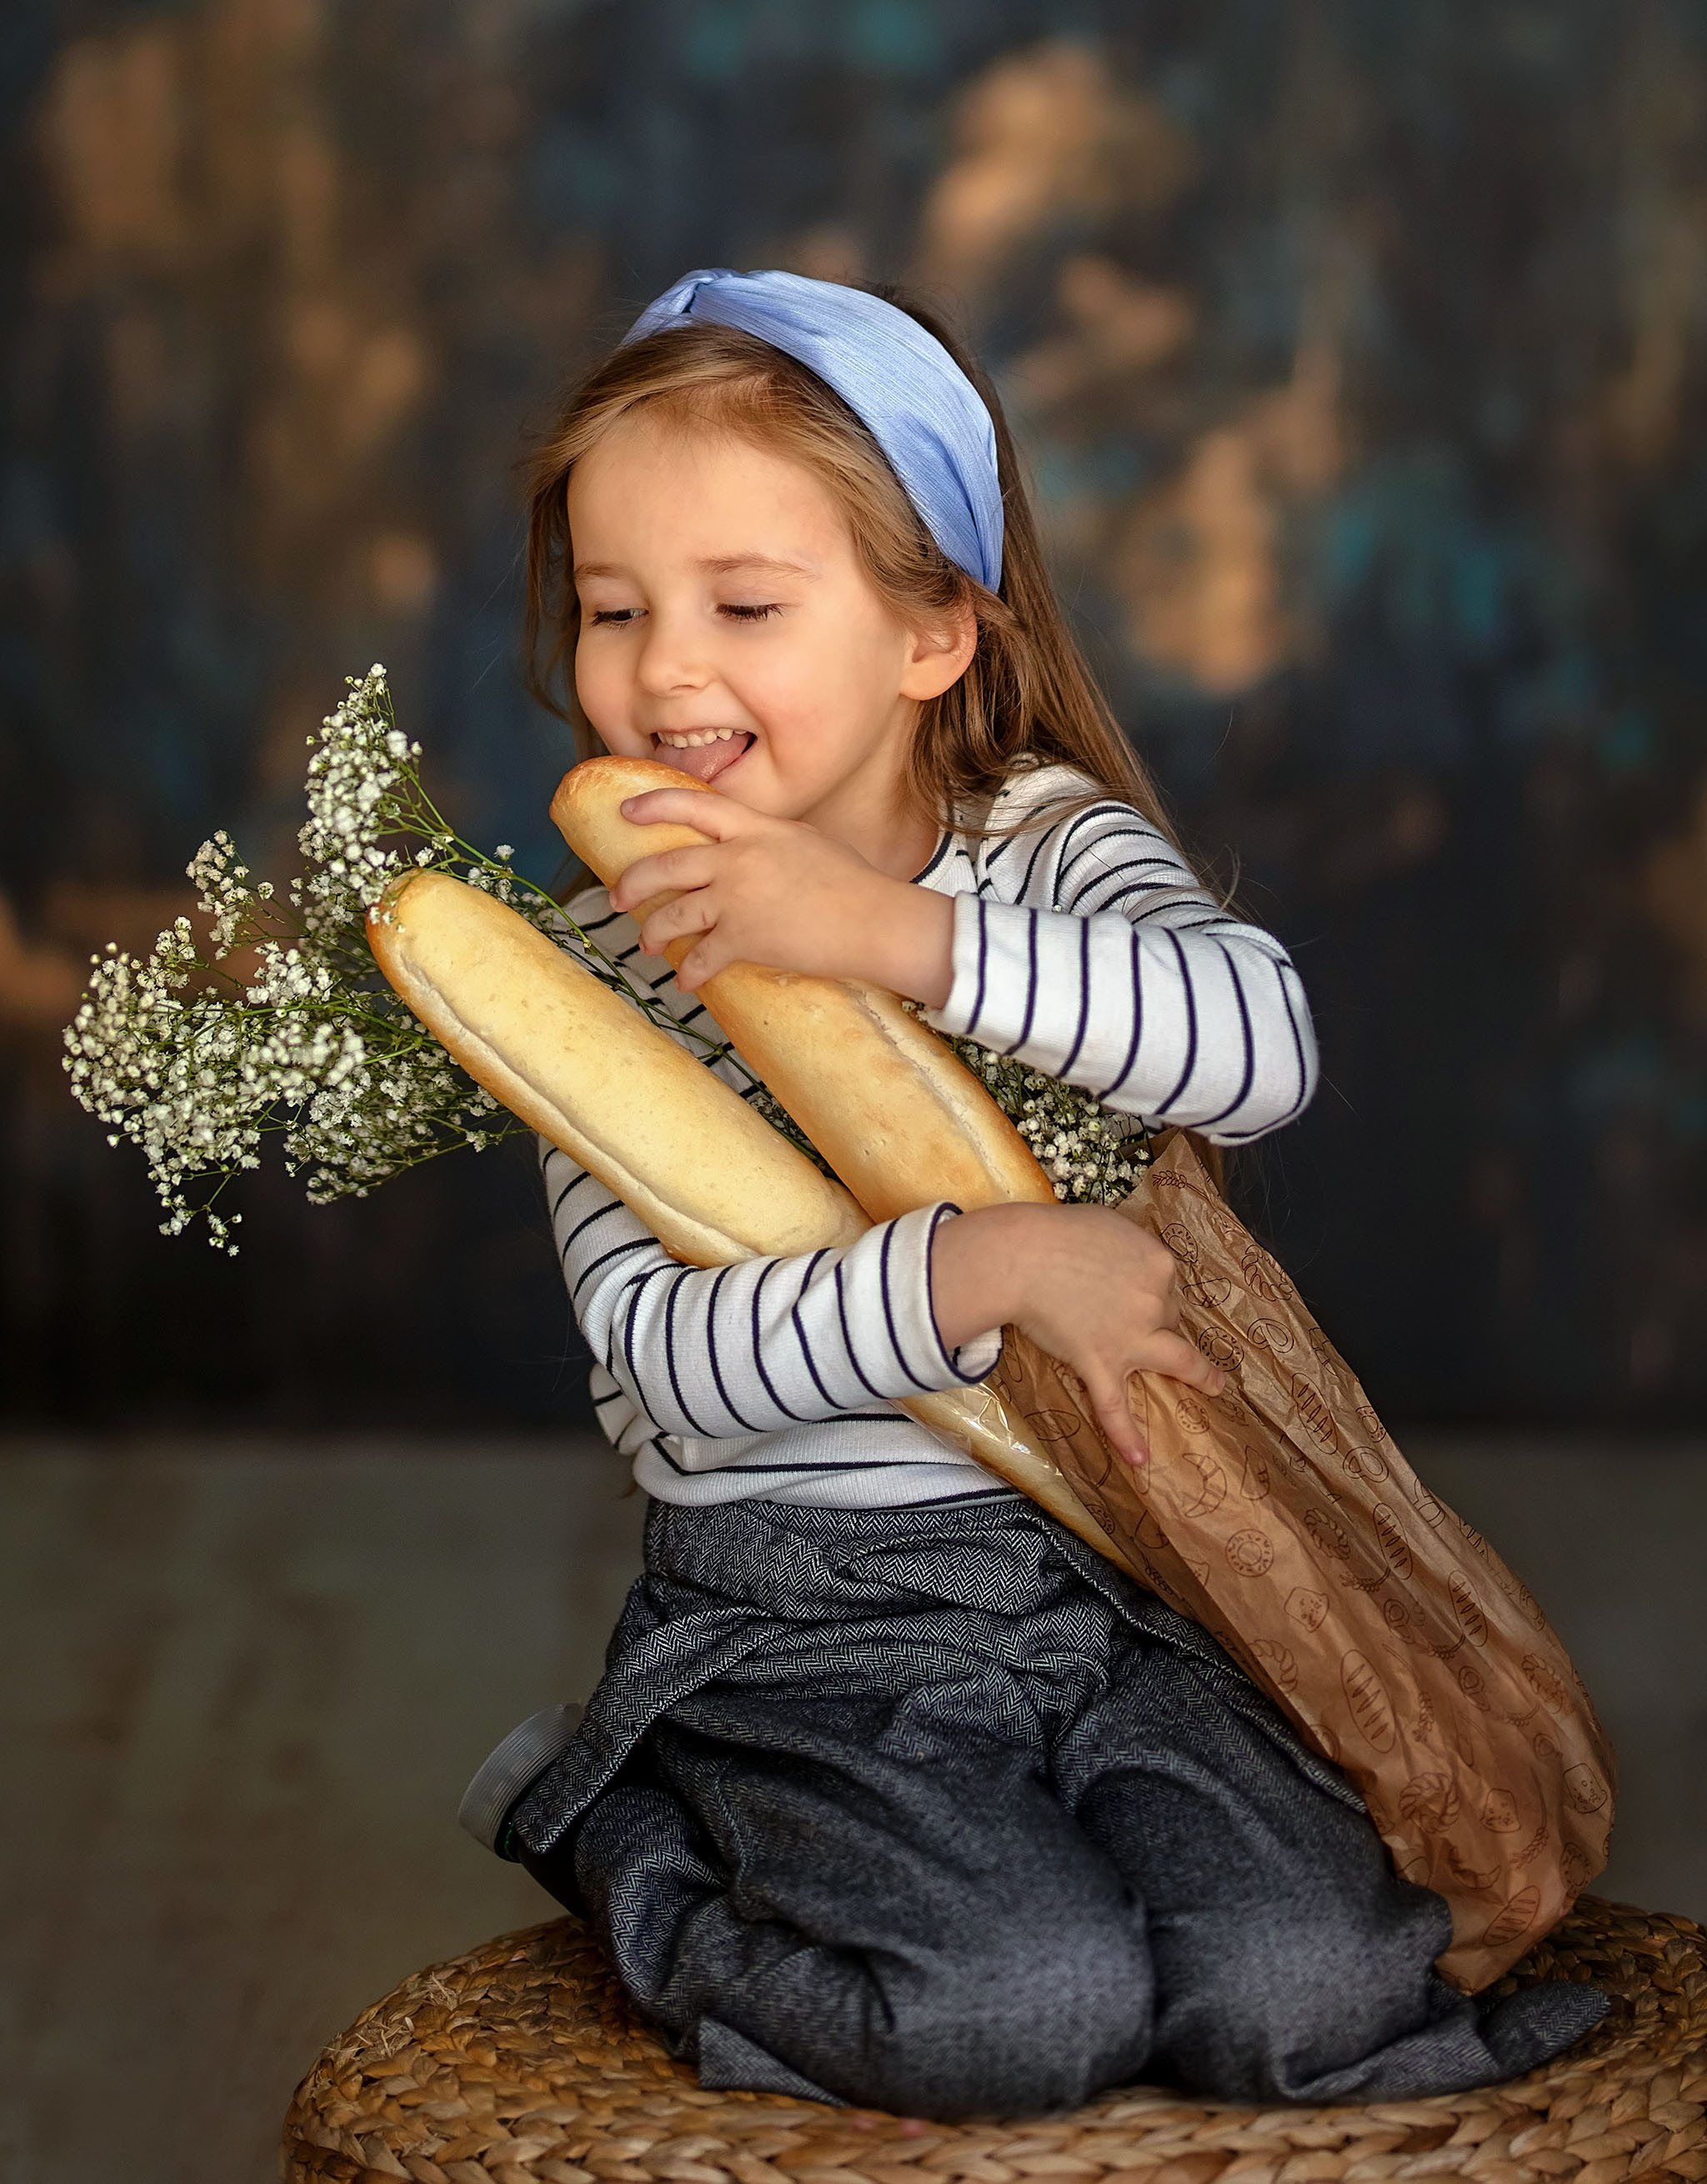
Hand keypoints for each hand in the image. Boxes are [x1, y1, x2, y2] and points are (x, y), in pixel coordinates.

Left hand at [608, 788, 953, 1001]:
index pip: (693, 805)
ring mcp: (737, 899)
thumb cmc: (854, 883)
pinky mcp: (744, 938)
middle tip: (617, 896)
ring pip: (673, 914)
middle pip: (665, 866)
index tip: (625, 812)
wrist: (874, 921)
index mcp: (755, 828)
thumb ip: (769, 839)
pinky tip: (686, 980)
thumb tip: (749, 846)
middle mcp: (737, 859)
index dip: (653, 806)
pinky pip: (701, 957)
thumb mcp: (807, 841)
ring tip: (647, 944)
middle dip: (632, 884)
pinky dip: (689, 972)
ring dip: (653, 933)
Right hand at [931, 1201, 1223, 1464]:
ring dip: (1200, 1374)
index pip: (1165, 1283)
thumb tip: (1125, 1262)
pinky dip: (1126, 1435)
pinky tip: (1140, 1460)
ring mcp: (1131, 1338)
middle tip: (1122, 1313)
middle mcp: (1155, 1302)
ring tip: (1214, 1386)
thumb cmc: (1056, 1234)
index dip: (1148, 1287)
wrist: (1021, 1259)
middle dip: (1155, 1319)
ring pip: (1175, 1359)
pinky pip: (1115, 1406)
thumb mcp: (1107, 1225)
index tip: (1126, 1285)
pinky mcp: (1101, 1364)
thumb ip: (1127, 1247)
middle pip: (1169, 1317)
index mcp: (1159, 1264)